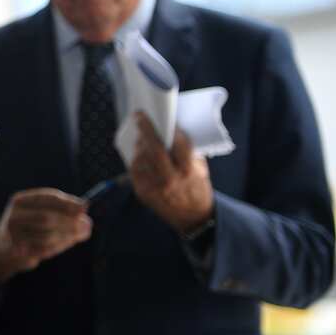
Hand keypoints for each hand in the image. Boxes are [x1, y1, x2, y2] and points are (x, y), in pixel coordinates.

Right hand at [0, 188, 91, 285]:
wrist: (6, 248)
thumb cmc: (32, 228)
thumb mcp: (46, 214)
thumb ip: (66, 214)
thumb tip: (86, 218)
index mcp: (21, 200)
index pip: (47, 197)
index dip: (67, 202)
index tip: (85, 207)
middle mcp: (15, 214)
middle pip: (46, 217)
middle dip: (69, 222)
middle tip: (86, 226)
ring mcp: (14, 233)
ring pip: (46, 236)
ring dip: (65, 237)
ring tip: (74, 237)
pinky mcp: (18, 250)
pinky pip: (43, 250)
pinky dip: (55, 248)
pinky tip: (57, 246)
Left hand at [128, 112, 214, 234]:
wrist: (193, 218)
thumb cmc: (197, 187)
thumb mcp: (201, 170)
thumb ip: (188, 152)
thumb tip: (172, 130)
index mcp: (189, 172)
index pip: (179, 145)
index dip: (172, 130)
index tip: (165, 119)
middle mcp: (170, 180)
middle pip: (155, 149)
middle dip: (146, 130)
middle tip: (139, 116)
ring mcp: (155, 188)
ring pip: (141, 159)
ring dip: (140, 145)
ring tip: (140, 137)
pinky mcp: (143, 193)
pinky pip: (134, 171)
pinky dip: (136, 160)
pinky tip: (139, 154)